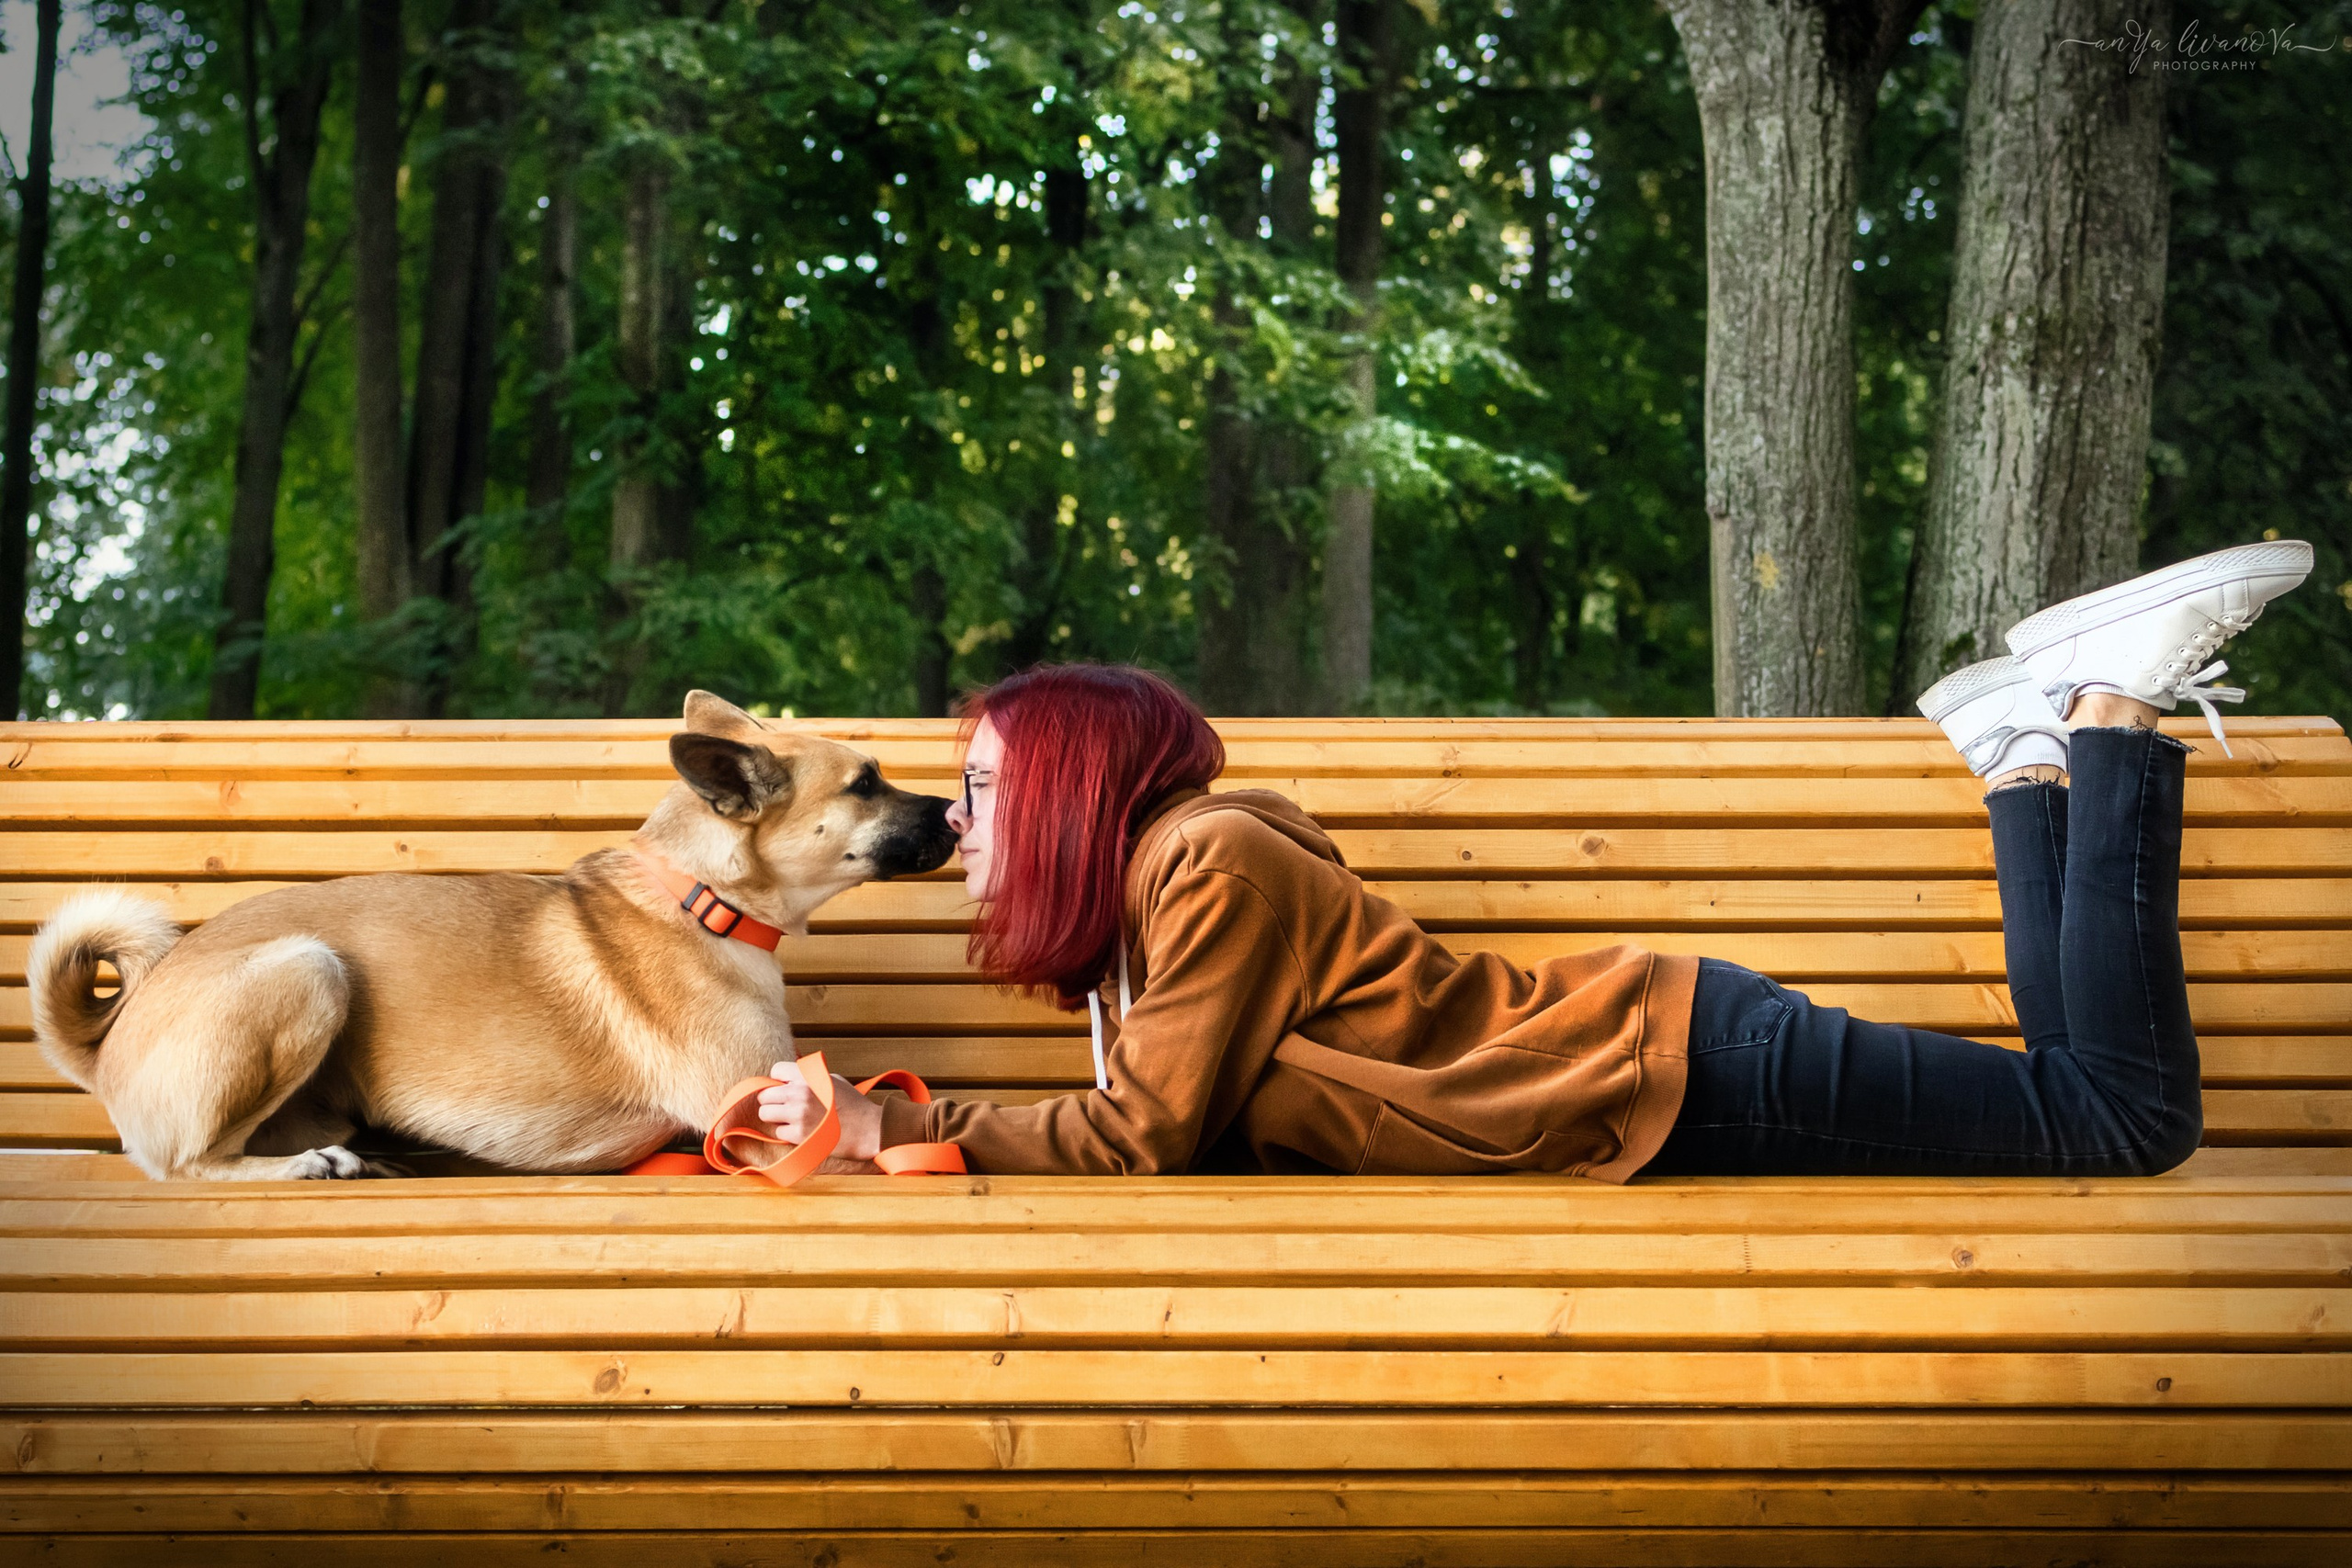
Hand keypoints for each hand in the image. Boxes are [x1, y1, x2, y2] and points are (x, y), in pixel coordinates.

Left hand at [756, 1058, 881, 1162]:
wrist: (869, 1130)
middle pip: (765, 1095)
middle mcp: (801, 1092)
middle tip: (785, 1108)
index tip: (785, 1088)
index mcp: (809, 1076)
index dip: (779, 1081)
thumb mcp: (833, 1080)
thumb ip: (809, 1077)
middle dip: (773, 1101)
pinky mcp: (799, 1135)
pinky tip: (803, 1132)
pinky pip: (778, 1132)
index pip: (775, 1071)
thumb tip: (788, 1080)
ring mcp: (799, 1114)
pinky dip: (787, 1134)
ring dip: (776, 1118)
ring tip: (792, 1120)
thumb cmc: (855, 1105)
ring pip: (765, 1114)